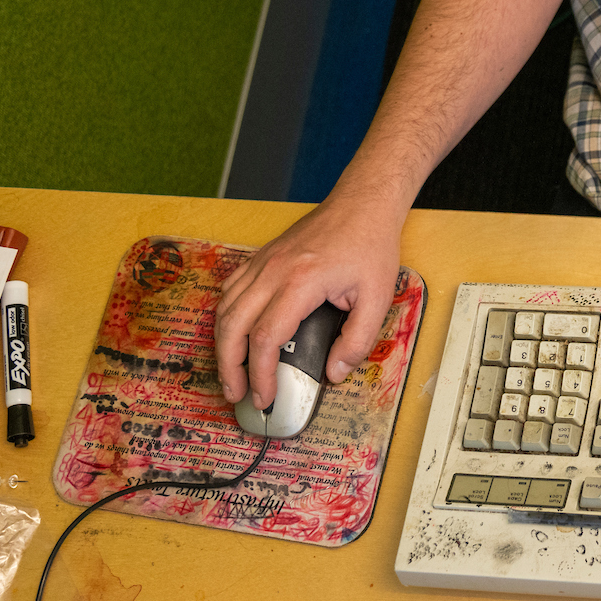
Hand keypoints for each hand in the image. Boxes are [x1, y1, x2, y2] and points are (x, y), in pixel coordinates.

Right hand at [214, 189, 404, 410]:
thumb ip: (356, 341)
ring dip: (223, 343)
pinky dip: (226, 315)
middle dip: (229, 366)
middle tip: (237, 394)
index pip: (266, 338)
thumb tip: (335, 373)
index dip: (260, 374)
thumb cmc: (370, 245)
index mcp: (300, 283)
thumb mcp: (377, 298)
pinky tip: (234, 333)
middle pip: (232, 326)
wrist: (362, 203)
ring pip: (224, 308)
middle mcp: (273, 271)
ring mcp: (263, 261)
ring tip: (232, 371)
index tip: (265, 397)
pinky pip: (231, 289)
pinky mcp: (262, 256)